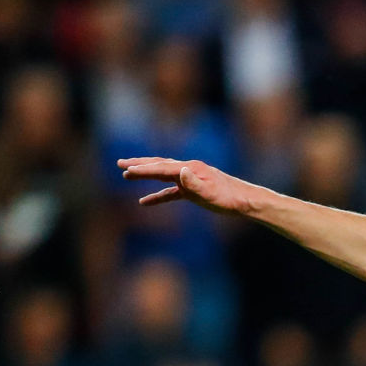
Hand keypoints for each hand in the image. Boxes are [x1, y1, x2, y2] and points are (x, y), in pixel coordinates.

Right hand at [116, 157, 252, 213]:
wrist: (246, 201)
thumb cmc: (229, 199)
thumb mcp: (211, 194)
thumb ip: (194, 184)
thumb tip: (180, 171)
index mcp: (190, 169)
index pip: (161, 168)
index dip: (143, 169)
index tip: (126, 170)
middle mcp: (188, 170)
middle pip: (158, 165)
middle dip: (139, 165)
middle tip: (119, 164)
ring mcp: (190, 179)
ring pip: (162, 175)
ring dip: (145, 175)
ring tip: (126, 175)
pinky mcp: (193, 190)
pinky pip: (170, 192)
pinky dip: (157, 195)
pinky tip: (144, 202)